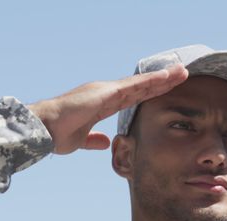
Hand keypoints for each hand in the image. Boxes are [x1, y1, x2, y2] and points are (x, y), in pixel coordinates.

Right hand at [28, 65, 188, 154]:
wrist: (44, 130)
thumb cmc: (58, 134)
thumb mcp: (81, 140)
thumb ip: (94, 139)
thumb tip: (105, 142)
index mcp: (102, 104)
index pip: (133, 97)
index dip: (151, 92)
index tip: (167, 89)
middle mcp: (106, 93)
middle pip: (141, 87)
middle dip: (162, 82)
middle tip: (182, 74)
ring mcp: (106, 90)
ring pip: (141, 83)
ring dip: (162, 78)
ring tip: (182, 71)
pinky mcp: (105, 92)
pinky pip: (134, 86)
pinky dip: (151, 81)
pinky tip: (166, 77)